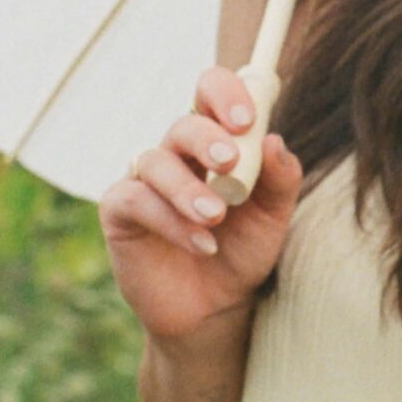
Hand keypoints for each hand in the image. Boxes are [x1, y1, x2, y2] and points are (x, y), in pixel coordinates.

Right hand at [99, 67, 304, 340]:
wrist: (215, 308)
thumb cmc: (242, 250)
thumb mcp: (273, 217)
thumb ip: (280, 179)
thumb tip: (274, 140)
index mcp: (214, 142)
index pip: (210, 93)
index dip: (225, 93)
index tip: (247, 118)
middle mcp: (177, 154)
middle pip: (183, 124)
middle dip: (206, 137)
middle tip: (229, 161)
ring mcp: (145, 181)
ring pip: (156, 162)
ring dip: (188, 188)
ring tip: (216, 217)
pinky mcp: (120, 212)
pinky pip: (137, 200)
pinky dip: (171, 221)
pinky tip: (202, 244)